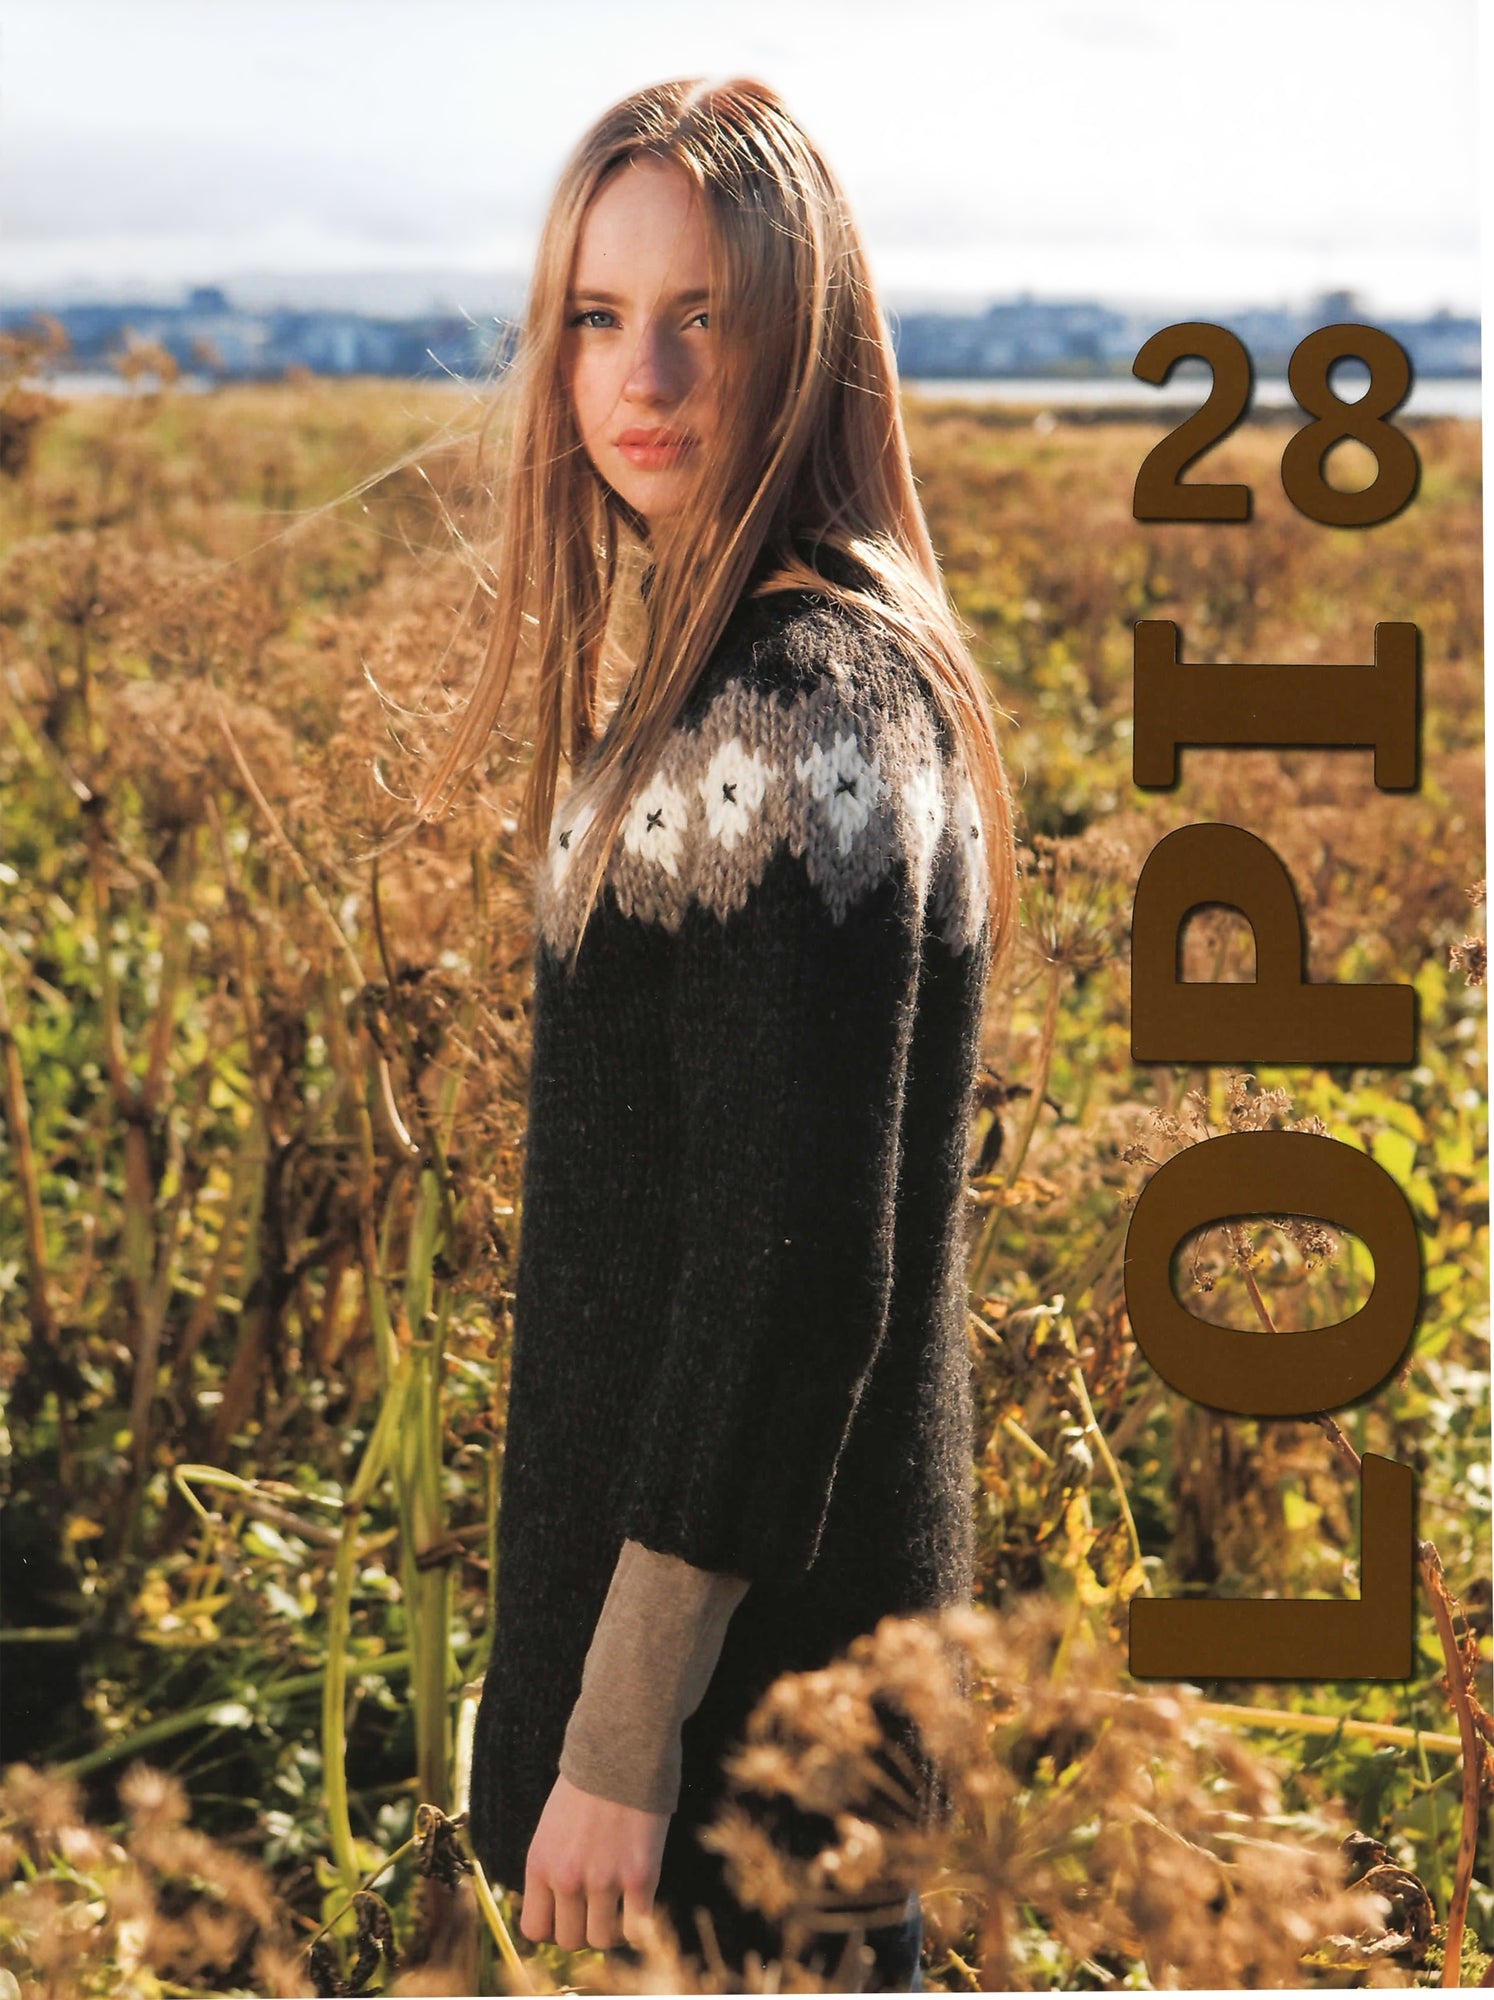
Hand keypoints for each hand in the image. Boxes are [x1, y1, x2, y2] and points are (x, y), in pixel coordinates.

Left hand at [520, 1772, 669, 1951]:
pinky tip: (639, 1902)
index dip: (553, 1929)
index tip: (568, 1916)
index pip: (535, 1930)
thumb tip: (559, 1911)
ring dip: (610, 1929)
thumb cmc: (588, 1784)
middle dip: (583, 1929)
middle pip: (570, 1940)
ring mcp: (604, 1879)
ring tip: (619, 1906)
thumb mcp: (551, 1826)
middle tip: (597, 1909)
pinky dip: (637, 1923)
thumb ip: (552, 1867)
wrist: (624, 1747)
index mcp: (539, 1863)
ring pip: (602, 1940)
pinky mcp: (641, 1876)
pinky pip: (635, 1928)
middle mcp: (567, 1877)